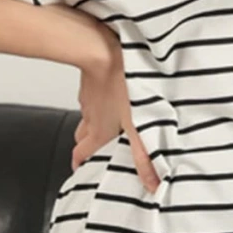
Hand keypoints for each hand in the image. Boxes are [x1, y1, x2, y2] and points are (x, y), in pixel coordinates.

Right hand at [72, 22, 160, 194]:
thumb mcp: (138, 126)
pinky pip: (91, 94)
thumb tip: (152, 183)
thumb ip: (144, 156)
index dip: (81, 164)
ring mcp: (89, 97)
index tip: (83, 170)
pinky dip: (98, 99)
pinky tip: (110, 94)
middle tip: (96, 149)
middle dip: (87, 145)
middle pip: (81, 137)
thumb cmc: (120, 84)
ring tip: (108, 123)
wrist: (101, 49)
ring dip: (94, 121)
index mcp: (98, 131)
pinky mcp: (91, 79)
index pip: (81, 154)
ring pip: (87, 115)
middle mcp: (90, 117)